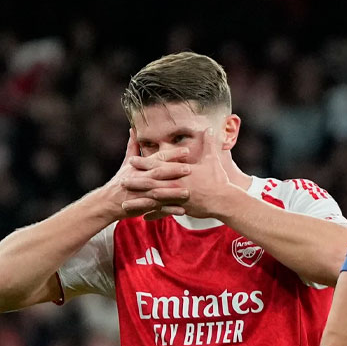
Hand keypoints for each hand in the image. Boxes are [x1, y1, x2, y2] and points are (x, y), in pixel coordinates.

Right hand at [102, 129, 189, 219]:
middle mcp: (139, 178)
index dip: (171, 154)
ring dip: (173, 193)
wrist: (107, 202)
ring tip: (187, 192)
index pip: (156, 158)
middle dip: (173, 171)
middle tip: (189, 169)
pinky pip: (157, 209)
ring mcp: (140, 193)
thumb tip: (133, 129)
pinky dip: (169, 210)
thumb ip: (133, 146)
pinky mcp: (142, 206)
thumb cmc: (120, 181)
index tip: (186, 151)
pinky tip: (181, 210)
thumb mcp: (126, 163)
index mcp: (138, 167)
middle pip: (158, 173)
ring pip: (158, 192)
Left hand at [122, 128, 236, 219]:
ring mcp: (177, 198)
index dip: (144, 163)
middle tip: (121, 182)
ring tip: (125, 204)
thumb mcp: (213, 159)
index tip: (131, 160)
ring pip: (155, 200)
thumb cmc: (218, 179)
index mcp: (181, 171)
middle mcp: (176, 184)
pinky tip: (143, 218)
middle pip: (152, 183)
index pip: (159, 166)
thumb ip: (208, 144)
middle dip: (136, 183)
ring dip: (139, 202)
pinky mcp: (181, 209)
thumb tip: (209, 127)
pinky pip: (164, 212)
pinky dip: (154, 215)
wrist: (225, 200)